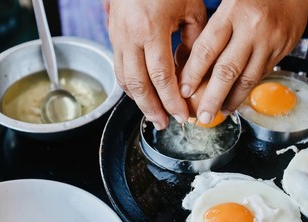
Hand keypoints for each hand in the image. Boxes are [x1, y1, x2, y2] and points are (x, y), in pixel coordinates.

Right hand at [108, 0, 205, 129]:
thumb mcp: (191, 8)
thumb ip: (194, 41)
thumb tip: (192, 71)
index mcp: (151, 29)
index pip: (161, 77)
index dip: (171, 100)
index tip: (182, 115)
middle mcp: (129, 36)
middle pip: (138, 84)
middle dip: (152, 108)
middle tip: (164, 124)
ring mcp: (117, 35)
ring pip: (124, 79)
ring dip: (138, 101)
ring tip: (153, 114)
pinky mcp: (113, 34)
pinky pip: (119, 67)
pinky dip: (129, 85)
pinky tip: (141, 93)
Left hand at [178, 0, 307, 124]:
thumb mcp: (227, 4)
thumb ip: (211, 31)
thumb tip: (188, 63)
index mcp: (231, 14)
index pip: (207, 48)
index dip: (193, 73)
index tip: (183, 91)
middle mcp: (251, 29)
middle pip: (227, 70)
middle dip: (212, 97)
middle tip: (203, 116)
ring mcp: (269, 42)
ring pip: (248, 79)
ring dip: (232, 100)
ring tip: (220, 112)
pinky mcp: (282, 50)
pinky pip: (261, 75)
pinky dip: (247, 91)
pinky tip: (237, 99)